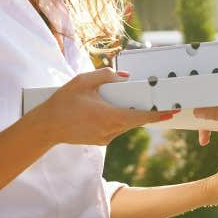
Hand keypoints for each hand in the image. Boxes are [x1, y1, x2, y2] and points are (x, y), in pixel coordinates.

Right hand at [38, 68, 175, 145]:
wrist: (46, 126)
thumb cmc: (63, 103)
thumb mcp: (83, 81)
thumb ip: (106, 75)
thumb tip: (125, 76)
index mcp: (109, 117)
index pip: (141, 117)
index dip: (158, 114)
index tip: (171, 111)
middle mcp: (110, 131)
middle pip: (135, 120)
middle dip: (144, 110)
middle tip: (153, 99)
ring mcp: (105, 138)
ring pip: (125, 125)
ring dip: (128, 114)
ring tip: (121, 101)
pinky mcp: (100, 141)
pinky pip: (115, 129)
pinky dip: (117, 119)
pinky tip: (108, 109)